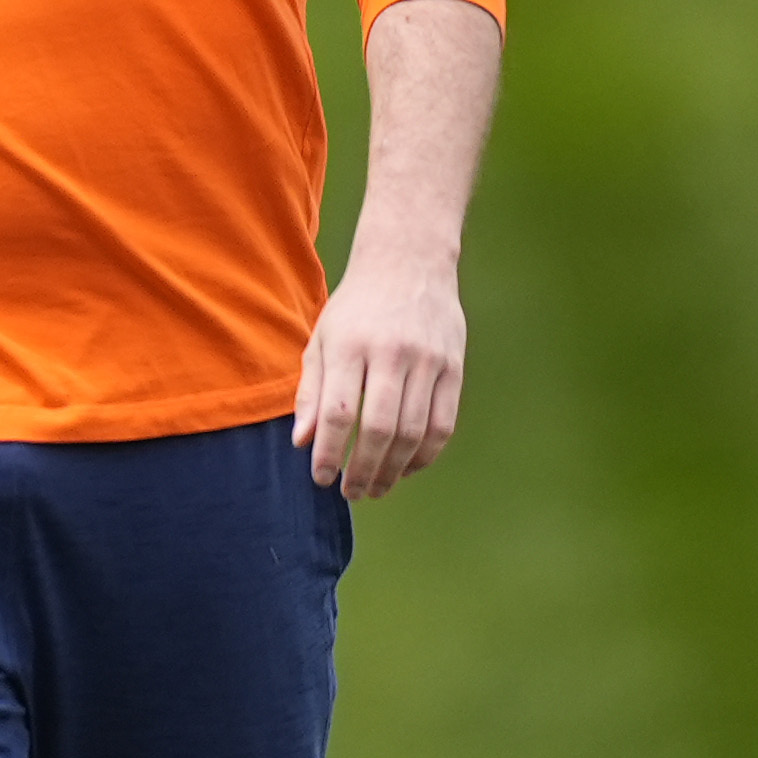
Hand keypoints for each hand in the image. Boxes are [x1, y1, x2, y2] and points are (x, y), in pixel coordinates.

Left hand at [293, 224, 464, 498]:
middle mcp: (391, 354)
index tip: (321, 478)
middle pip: (381, 428)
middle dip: (364, 470)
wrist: (408, 265)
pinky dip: (425, 454)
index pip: (340, 412)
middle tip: (351, 493)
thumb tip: (303, 442)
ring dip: (394, 469)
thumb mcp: (322, 340)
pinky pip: (443, 424)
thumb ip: (311, 391)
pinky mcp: (454, 368)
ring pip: (415, 433)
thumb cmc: (355, 309)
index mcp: (350, 346)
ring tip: (376, 487)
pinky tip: (406, 468)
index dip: (330, 452)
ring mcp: (428, 361)